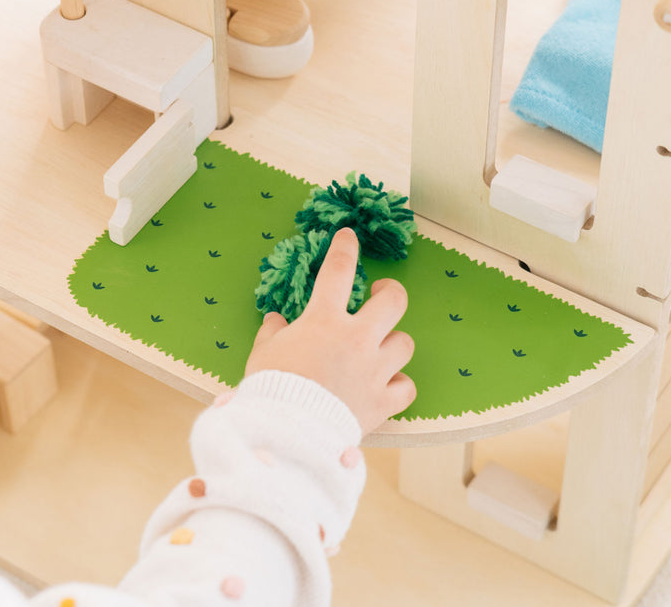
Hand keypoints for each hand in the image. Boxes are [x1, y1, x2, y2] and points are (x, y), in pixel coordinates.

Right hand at [244, 227, 416, 434]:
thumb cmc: (271, 389)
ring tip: (381, 347)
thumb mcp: (263, 354)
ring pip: (405, 343)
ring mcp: (374, 370)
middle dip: (390, 292)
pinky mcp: (382, 401)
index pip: (338, 270)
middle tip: (380, 294)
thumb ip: (273, 334)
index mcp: (324, 320)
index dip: (345, 248)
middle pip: (394, 301)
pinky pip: (406, 387)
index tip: (348, 236)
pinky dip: (398, 385)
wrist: (287, 433)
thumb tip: (276, 321)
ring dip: (393, 343)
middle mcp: (357, 339)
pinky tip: (386, 386)